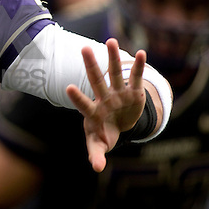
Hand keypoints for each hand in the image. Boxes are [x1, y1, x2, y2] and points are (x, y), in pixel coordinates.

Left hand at [66, 38, 146, 172]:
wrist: (118, 127)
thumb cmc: (103, 135)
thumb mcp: (99, 146)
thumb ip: (96, 155)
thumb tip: (96, 168)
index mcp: (93, 112)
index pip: (83, 104)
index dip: (77, 97)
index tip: (67, 87)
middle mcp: (104, 99)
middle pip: (96, 80)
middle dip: (91, 65)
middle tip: (84, 48)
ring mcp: (118, 94)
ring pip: (114, 73)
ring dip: (113, 58)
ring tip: (111, 41)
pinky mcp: (133, 93)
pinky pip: (136, 78)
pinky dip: (139, 67)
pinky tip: (141, 53)